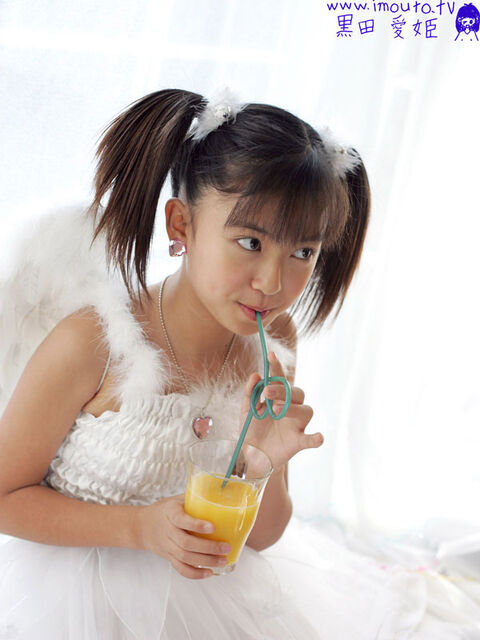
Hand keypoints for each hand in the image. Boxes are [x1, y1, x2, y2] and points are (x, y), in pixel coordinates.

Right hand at [135, 495, 230, 579]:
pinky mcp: (169, 557)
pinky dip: (195, 574)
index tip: (213, 526)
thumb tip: (220, 494)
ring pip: (185, 558)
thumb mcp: (177, 499)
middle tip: (226, 547)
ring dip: (206, 561)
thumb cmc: (165, 510)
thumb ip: (194, 498)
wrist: (142, 526)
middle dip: (208, 547)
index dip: (196, 525)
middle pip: (186, 543)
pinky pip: (180, 569)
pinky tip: (210, 573)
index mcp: (170, 513)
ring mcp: (167, 546)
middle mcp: (167, 531)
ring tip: (223, 561)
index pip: (181, 520)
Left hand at [241, 352, 323, 469]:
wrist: (251, 456)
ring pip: (306, 410)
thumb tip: (256, 375)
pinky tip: (319, 437)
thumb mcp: (246, 410)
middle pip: (296, 393)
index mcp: (277, 398)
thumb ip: (250, 393)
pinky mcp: (298, 442)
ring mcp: (296, 425)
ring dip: (292, 408)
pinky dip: (315, 438)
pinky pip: (310, 439)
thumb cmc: (252, 430)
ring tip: (276, 410)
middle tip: (266, 393)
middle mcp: (290, 408)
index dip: (277, 367)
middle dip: (282, 390)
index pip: (280, 380)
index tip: (270, 355)